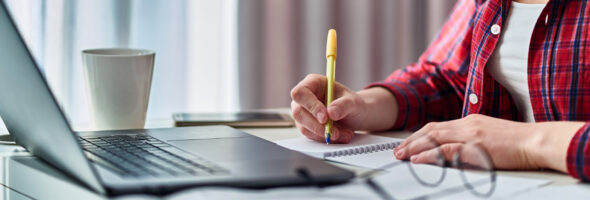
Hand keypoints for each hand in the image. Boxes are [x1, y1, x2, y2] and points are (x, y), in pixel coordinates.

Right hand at [290, 74, 367, 142]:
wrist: (355, 115)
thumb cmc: (352, 104)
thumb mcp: (353, 102)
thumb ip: (344, 105)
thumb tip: (331, 112)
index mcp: (313, 83)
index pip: (300, 93)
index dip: (310, 105)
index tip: (324, 118)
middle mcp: (304, 97)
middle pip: (298, 112)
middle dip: (317, 125)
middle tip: (334, 132)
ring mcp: (303, 112)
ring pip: (304, 127)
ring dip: (324, 134)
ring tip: (344, 134)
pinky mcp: (306, 126)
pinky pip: (310, 135)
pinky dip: (325, 138)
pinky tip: (339, 135)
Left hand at [393, 114, 540, 169]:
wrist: (536, 141)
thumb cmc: (517, 142)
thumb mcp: (488, 137)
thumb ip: (470, 140)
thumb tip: (455, 151)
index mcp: (469, 122)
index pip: (437, 127)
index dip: (419, 136)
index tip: (407, 144)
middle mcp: (466, 125)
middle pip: (431, 131)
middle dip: (411, 141)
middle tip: (397, 151)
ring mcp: (470, 135)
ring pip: (434, 139)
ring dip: (415, 148)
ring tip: (401, 156)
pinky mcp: (476, 147)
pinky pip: (447, 150)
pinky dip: (430, 154)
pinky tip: (418, 160)